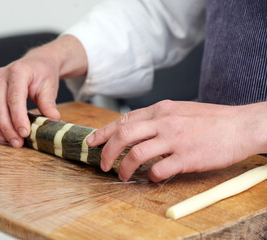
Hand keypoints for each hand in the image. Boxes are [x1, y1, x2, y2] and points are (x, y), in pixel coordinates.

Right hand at [0, 35, 87, 146]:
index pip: (14, 98)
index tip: (24, 133)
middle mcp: (1, 76)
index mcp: (18, 72)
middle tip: (17, 143)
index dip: (18, 118)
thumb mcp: (50, 87)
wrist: (37, 63)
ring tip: (6, 140)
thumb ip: (49, 104)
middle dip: (6, 128)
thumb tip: (52, 121)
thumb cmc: (43, 74)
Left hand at [87, 100, 264, 181]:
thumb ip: (157, 118)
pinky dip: (151, 176)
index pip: (124, 120)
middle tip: (102, 164)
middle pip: (123, 136)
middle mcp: (164, 122)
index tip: (92, 141)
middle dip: (107, 152)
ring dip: (124, 168)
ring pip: (136, 154)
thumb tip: (136, 130)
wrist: (240, 125)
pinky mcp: (186, 157)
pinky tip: (153, 178)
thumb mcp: (179, 110)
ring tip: (122, 176)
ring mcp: (174, 139)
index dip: (103, 132)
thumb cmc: (211, 119)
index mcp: (161, 109)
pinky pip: (159, 169)